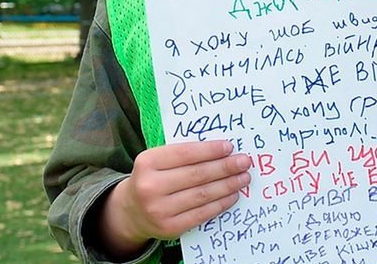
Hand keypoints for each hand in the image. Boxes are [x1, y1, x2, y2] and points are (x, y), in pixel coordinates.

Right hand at [100, 140, 251, 256]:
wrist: (132, 211)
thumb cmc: (152, 178)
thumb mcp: (157, 161)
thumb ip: (183, 154)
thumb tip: (222, 150)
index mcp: (147, 162)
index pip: (185, 153)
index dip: (210, 150)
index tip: (229, 147)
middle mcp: (150, 187)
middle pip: (197, 175)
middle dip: (225, 167)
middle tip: (244, 162)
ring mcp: (159, 210)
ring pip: (202, 195)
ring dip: (227, 185)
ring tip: (243, 177)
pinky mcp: (169, 228)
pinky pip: (201, 213)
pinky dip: (220, 203)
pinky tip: (233, 195)